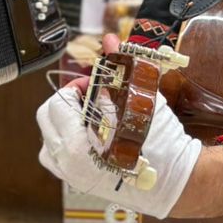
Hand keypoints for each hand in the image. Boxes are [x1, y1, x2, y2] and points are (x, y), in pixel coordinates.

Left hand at [36, 78, 203, 218]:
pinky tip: (90, 133)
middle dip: (66, 101)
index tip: (94, 84)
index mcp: (77, 146)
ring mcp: (71, 175)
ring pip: (49, 139)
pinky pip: (58, 156)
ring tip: (89, 115)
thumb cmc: (161, 145)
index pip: (58, 103)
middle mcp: (68, 163)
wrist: (176, 181)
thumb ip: (120, 70)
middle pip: (46, 118)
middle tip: (90, 96)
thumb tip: (110, 41)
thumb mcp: (139, 101)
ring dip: (63, 121)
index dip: (76, 87)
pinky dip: (67, 140)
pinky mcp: (79, 181)